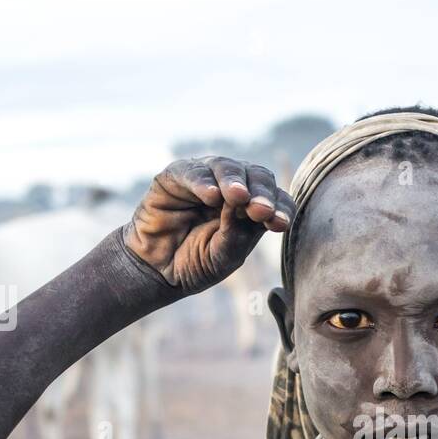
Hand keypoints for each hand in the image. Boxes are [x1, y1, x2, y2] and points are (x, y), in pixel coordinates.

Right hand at [123, 156, 294, 292]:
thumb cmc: (195, 263)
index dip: (280, 208)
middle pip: (257, 176)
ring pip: (226, 167)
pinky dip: (203, 182)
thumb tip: (244, 206)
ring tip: (238, 197)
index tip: (279, 224)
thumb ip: (237, 235)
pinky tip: (211, 196)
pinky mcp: (176, 176)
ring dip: (235, 182)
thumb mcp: (224, 257)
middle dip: (262, 192)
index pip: (276, 199)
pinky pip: (192, 171)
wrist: (157, 271)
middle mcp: (232, 188)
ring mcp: (205, 179)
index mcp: (252, 208)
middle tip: (261, 210)